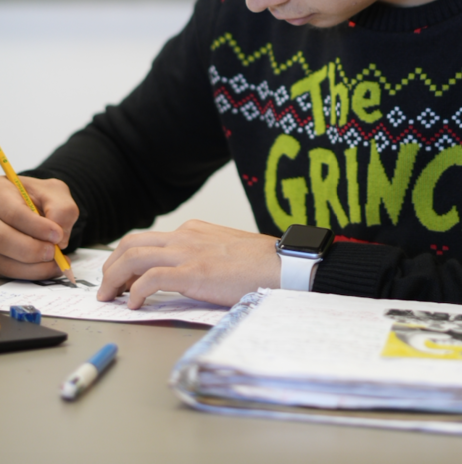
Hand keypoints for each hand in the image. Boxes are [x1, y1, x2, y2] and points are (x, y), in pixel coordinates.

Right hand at [0, 175, 78, 279]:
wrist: (32, 206)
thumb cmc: (41, 198)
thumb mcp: (55, 193)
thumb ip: (62, 210)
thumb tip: (59, 239)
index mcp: (2, 193)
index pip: (13, 212)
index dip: (35, 227)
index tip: (57, 235)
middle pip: (1, 239)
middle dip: (31, 249)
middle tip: (53, 252)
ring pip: (4, 261)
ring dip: (33, 266)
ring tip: (57, 262)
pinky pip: (9, 271)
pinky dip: (30, 273)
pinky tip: (48, 268)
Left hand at [97, 220, 280, 308]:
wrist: (283, 265)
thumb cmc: (260, 264)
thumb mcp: (223, 251)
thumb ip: (200, 256)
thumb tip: (182, 275)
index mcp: (193, 230)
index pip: (146, 239)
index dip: (125, 258)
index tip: (119, 277)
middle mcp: (185, 236)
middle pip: (131, 244)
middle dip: (110, 266)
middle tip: (105, 287)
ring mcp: (188, 253)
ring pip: (134, 258)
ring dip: (114, 279)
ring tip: (109, 298)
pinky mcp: (194, 273)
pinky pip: (151, 280)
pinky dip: (135, 292)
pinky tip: (134, 304)